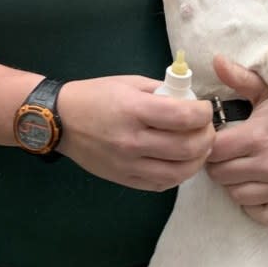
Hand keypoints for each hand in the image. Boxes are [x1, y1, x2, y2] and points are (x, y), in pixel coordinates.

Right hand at [57, 76, 214, 192]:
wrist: (60, 121)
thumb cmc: (95, 96)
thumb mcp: (129, 82)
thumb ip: (161, 90)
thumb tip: (190, 100)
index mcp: (133, 110)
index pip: (184, 117)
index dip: (204, 113)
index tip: (205, 108)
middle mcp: (132, 140)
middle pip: (187, 148)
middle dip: (207, 137)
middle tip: (207, 129)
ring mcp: (128, 164)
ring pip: (179, 172)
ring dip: (198, 160)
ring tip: (199, 148)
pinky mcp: (124, 179)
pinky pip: (161, 184)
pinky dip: (178, 175)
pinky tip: (180, 162)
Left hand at [204, 55, 267, 224]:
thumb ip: (240, 78)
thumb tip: (216, 60)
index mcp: (258, 137)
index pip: (213, 151)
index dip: (209, 146)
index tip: (215, 141)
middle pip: (220, 175)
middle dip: (218, 164)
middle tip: (227, 155)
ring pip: (236, 195)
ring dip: (234, 184)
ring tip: (241, 168)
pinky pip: (259, 214)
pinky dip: (253, 204)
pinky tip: (256, 186)